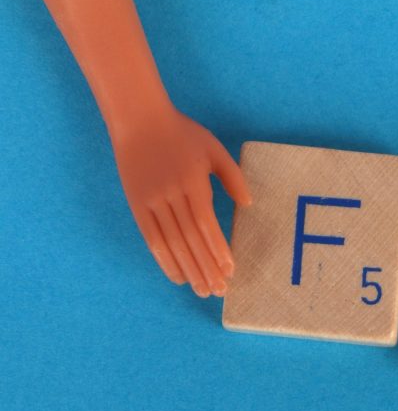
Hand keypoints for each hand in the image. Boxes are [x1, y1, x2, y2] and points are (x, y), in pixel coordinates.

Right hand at [112, 108, 250, 296]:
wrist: (139, 120)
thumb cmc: (183, 134)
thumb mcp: (215, 150)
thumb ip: (232, 177)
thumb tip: (247, 205)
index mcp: (193, 182)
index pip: (206, 224)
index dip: (217, 249)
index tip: (229, 270)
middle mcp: (171, 194)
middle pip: (190, 239)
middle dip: (206, 267)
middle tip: (219, 290)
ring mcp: (151, 201)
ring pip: (171, 242)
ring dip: (188, 269)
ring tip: (202, 289)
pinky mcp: (137, 204)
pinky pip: (151, 238)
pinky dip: (164, 259)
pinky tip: (178, 276)